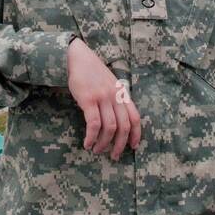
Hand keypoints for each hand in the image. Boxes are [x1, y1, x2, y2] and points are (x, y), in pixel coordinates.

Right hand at [66, 38, 140, 160]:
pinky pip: (93, 124)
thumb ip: (116, 99)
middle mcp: (116, 96)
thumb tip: (118, 120)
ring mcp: (103, 98)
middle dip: (120, 145)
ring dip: (103, 143)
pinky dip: (91, 137)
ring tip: (97, 150)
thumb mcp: (110, 84)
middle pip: (124, 126)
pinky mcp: (88, 99)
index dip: (136, 134)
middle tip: (115, 156)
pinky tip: (87, 143)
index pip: (135, 117)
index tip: (133, 146)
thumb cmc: (92, 72)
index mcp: (122, 94)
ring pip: (109, 128)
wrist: (78, 57)